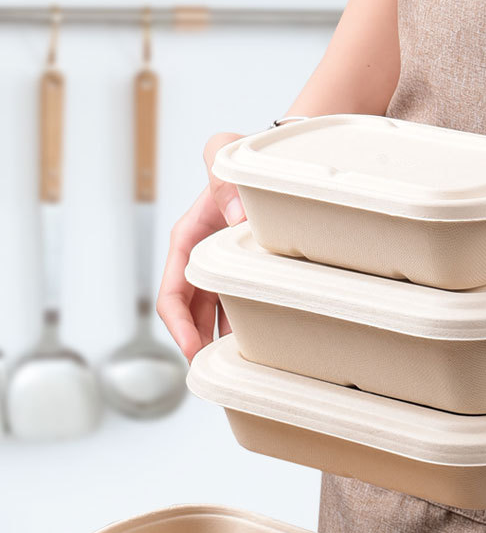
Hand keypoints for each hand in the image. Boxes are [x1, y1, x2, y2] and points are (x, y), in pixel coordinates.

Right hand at [157, 133, 244, 361]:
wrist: (266, 159)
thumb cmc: (239, 156)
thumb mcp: (223, 154)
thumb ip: (222, 180)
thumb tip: (234, 219)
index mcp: (187, 241)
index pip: (172, 294)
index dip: (179, 326)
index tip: (192, 350)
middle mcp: (200, 261)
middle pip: (191, 317)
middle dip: (198, 347)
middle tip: (216, 378)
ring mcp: (221, 270)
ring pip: (216, 318)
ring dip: (222, 345)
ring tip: (239, 373)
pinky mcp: (244, 274)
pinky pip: (240, 308)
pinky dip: (245, 330)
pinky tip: (260, 351)